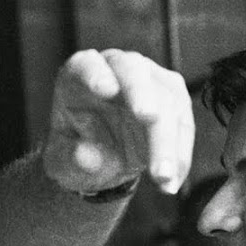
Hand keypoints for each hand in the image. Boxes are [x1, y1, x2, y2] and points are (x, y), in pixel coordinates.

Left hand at [43, 49, 192, 195]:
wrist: (99, 161)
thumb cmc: (74, 151)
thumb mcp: (62, 161)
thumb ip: (70, 157)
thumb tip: (85, 155)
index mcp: (80, 75)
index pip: (87, 65)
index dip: (97, 74)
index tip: (106, 89)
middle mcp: (116, 69)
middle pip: (134, 74)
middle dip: (143, 95)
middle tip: (148, 118)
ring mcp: (148, 80)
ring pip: (167, 100)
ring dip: (168, 141)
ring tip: (162, 177)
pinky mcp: (173, 100)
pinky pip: (183, 124)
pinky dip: (180, 155)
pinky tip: (171, 181)